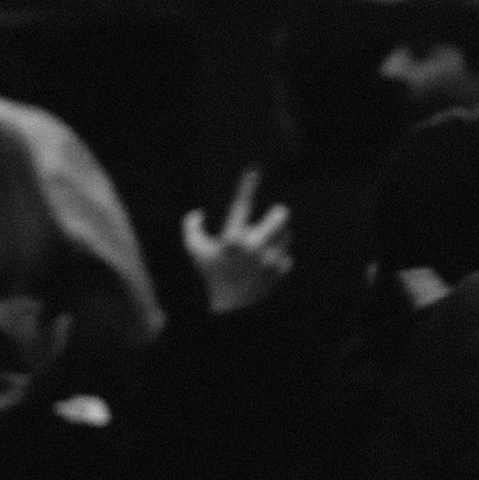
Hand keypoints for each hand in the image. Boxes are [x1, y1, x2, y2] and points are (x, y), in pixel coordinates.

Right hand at [181, 169, 293, 318]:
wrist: (232, 309)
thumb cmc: (211, 277)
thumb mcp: (194, 252)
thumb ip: (191, 228)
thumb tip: (199, 213)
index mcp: (233, 238)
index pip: (242, 204)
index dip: (247, 185)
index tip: (254, 170)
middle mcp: (255, 247)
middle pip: (279, 218)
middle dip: (277, 214)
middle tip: (274, 216)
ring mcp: (271, 260)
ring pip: (286, 235)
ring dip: (278, 235)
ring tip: (266, 243)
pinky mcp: (280, 272)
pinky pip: (287, 256)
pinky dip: (280, 256)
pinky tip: (269, 262)